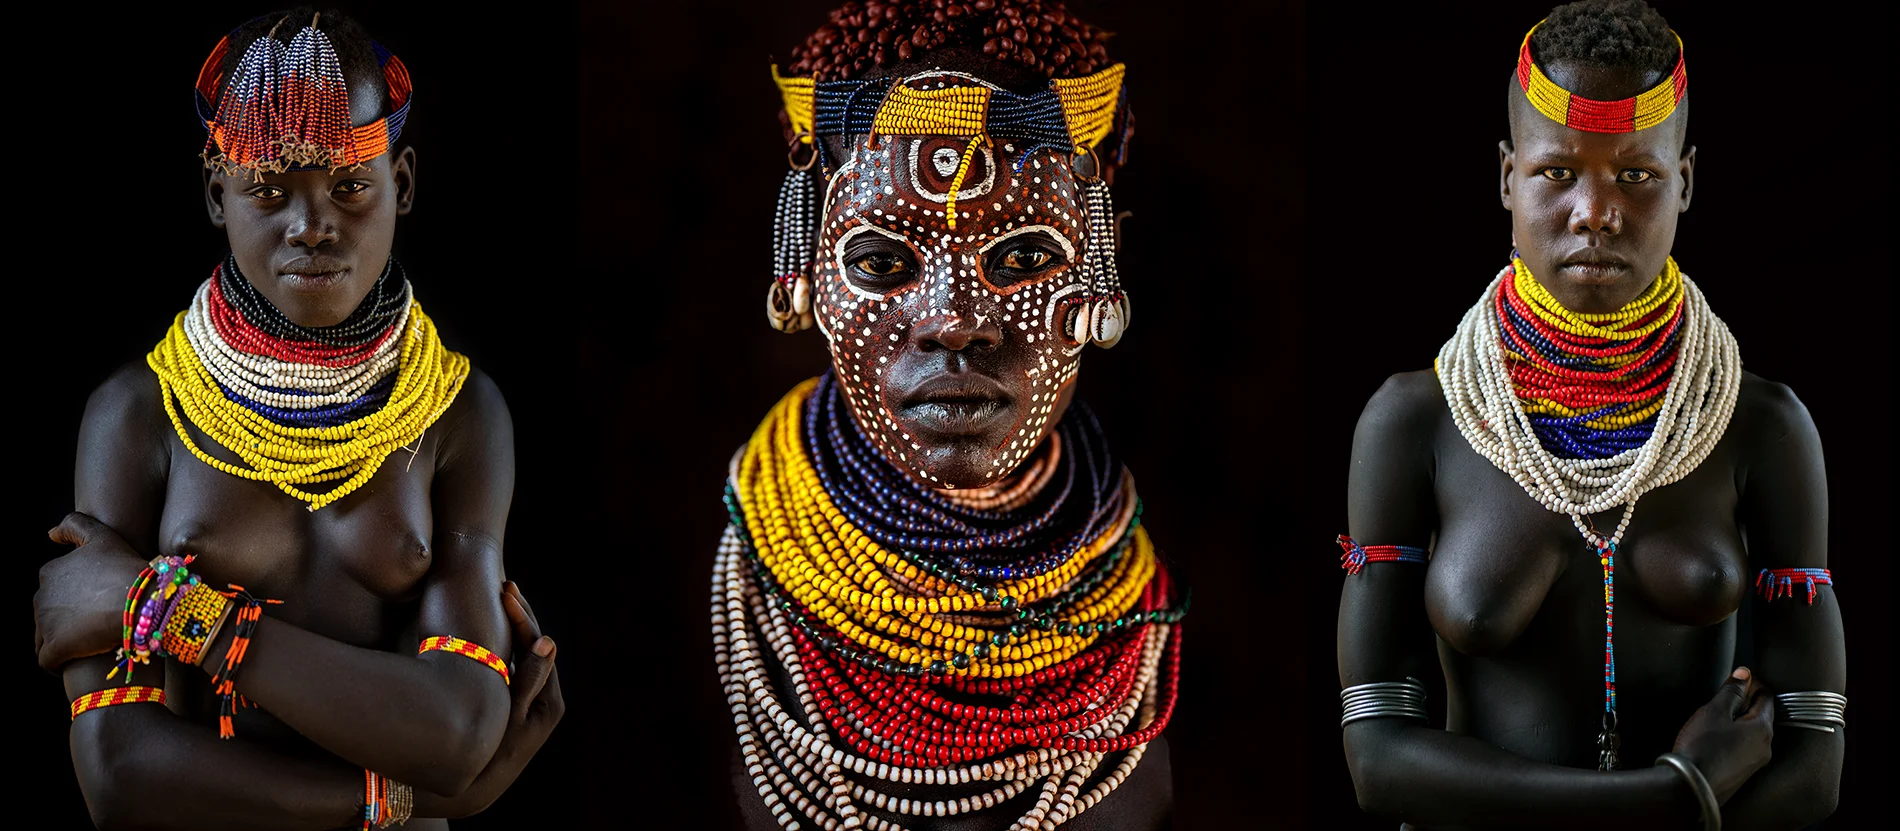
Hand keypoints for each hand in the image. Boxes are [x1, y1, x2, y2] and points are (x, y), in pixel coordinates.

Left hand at [35, 512, 150, 672]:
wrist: (142, 601)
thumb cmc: (126, 568)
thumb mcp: (102, 536)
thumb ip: (74, 526)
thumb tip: (51, 534)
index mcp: (50, 572)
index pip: (53, 589)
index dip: (73, 598)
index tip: (94, 604)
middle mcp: (41, 597)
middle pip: (48, 614)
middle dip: (66, 620)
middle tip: (96, 625)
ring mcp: (46, 624)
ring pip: (46, 637)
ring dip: (64, 640)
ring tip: (89, 645)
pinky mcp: (55, 648)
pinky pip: (48, 661)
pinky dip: (57, 663)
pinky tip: (74, 663)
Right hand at [414, 581, 564, 817]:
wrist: (477, 785)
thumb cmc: (489, 752)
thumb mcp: (507, 715)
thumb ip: (528, 679)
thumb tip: (548, 641)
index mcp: (549, 701)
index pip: (539, 647)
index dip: (523, 618)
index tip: (506, 594)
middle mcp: (546, 699)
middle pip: (536, 646)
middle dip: (521, 615)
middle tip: (507, 585)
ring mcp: (533, 700)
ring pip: (525, 654)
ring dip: (513, 627)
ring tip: (501, 598)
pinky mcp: (519, 703)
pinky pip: (514, 665)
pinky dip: (505, 644)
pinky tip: (493, 627)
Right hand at [1671, 666, 1774, 803]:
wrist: (1689, 788)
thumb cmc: (1702, 747)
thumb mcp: (1714, 711)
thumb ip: (1731, 691)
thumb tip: (1744, 674)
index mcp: (1762, 728)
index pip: (1766, 697)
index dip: (1752, 684)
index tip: (1737, 679)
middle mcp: (1765, 747)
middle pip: (1761, 715)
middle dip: (1744, 703)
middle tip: (1722, 696)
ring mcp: (1755, 763)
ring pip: (1752, 733)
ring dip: (1738, 721)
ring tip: (1714, 717)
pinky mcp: (1742, 774)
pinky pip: (1743, 748)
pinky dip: (1733, 738)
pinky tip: (1714, 737)